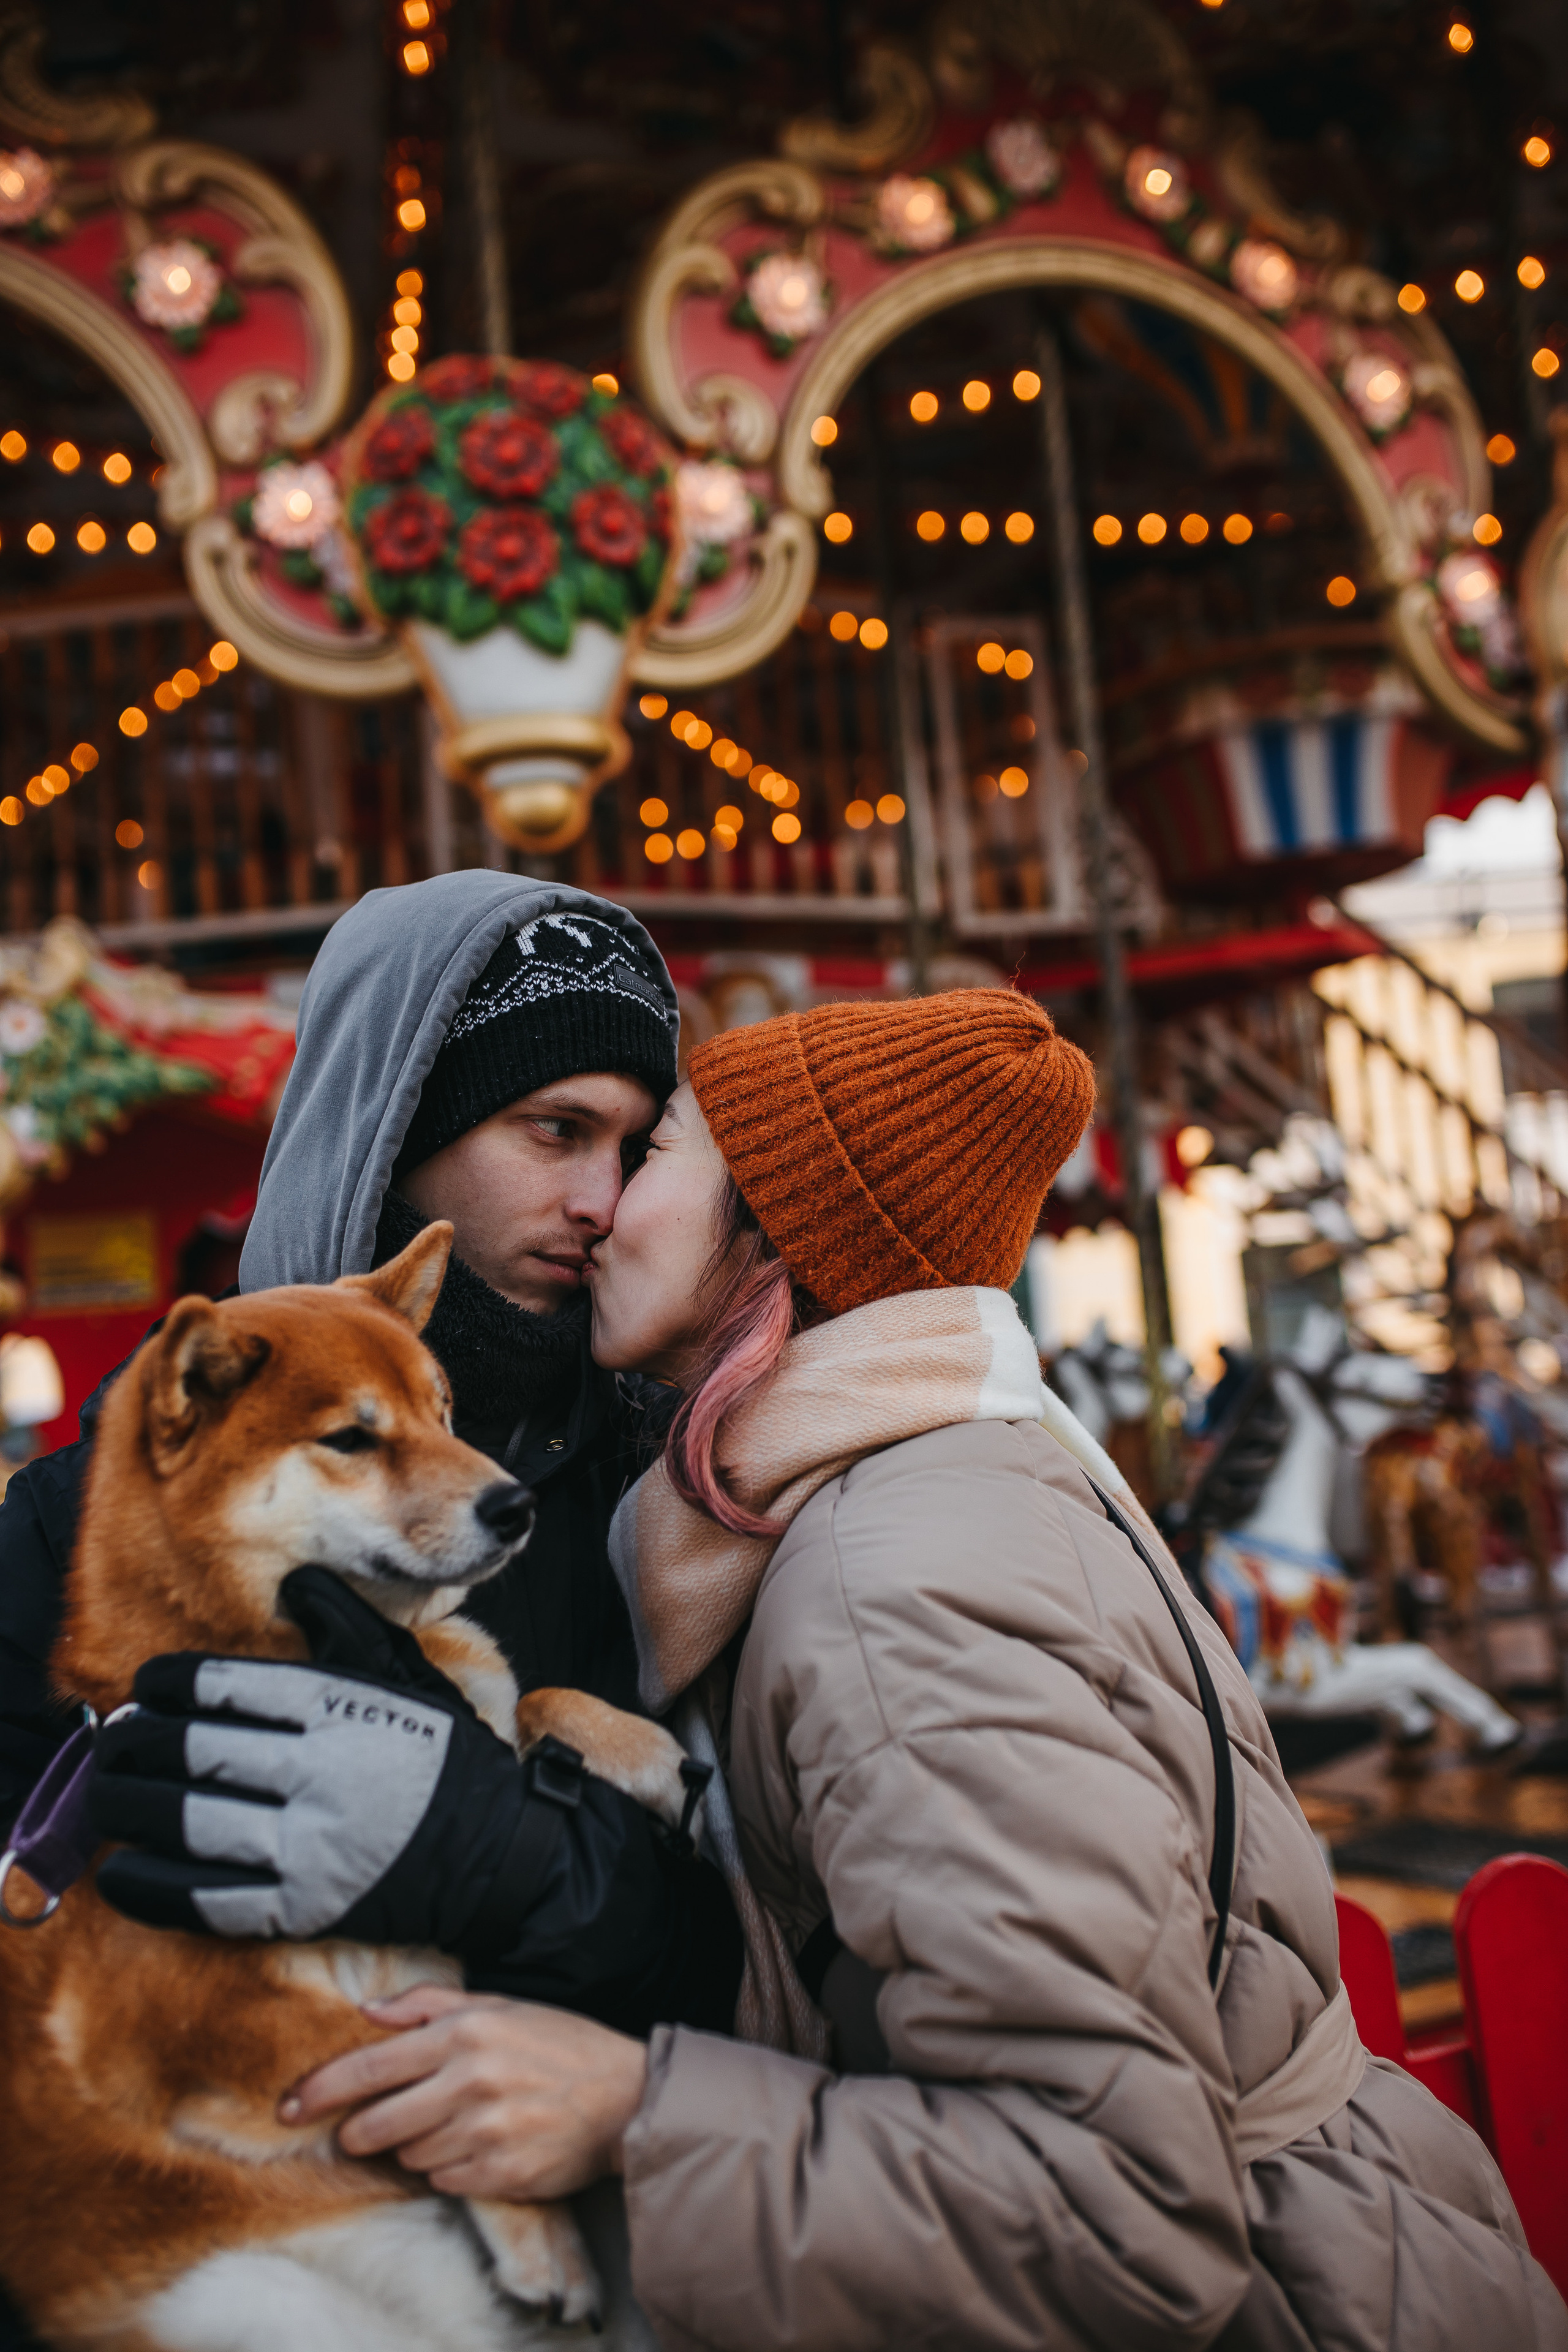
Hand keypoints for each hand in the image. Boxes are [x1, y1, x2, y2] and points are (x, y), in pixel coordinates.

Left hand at [88, 1565, 541, 1950]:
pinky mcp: (300, 1907)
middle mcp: (312, 1772)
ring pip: (185, 1822)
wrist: (501, 1856)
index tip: (147, 1685)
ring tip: (107, 1792)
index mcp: (335, 1708)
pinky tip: (119, 1871)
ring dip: (129, 1805)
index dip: (169, 1684)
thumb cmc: (447, 1758)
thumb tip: (296, 1580)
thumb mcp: (409, 1675)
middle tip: (113, 1737)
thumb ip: (349, 1626)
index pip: (225, 1686)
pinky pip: (205, 1897)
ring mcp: (304, 1845)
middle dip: (135, 1741)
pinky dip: (151, 1885)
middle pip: (191, 1751)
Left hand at [280, 1983, 648, 2200]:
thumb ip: (428, 2004)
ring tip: (452, 2125)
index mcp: (465, 2034)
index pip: (370, 2066)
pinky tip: (477, 2147)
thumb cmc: (559, 2043)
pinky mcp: (499, 2175)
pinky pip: (442, 2181)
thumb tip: (366, 2012)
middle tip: (363, 2130)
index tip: (288, 2107)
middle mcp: (470, 2082)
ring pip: (409, 2155)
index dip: (320, 2090)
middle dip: (360, 2131)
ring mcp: (485, 2133)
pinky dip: (448, 2168)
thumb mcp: (500, 2004)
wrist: (624, 2097)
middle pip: (376, 2123)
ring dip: (414, 2145)